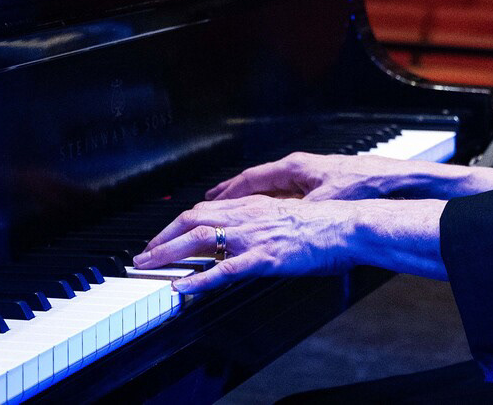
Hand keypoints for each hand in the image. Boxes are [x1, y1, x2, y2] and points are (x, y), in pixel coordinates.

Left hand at [134, 195, 359, 293]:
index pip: (207, 209)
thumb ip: (267, 222)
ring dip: (168, 251)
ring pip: (200, 238)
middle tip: (143, 253)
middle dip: (163, 235)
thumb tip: (253, 233)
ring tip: (148, 265)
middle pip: (193, 219)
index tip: (164, 235)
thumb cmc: (328, 223)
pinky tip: (182, 286)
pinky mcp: (265, 257)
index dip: (180, 222)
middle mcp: (250, 216)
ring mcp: (255, 237)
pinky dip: (198, 278)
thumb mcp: (290, 216)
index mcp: (256, 206)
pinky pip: (224, 269)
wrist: (350, 225)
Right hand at [203, 151, 426, 201]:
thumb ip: (294, 215)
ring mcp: (312, 175)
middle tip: (211, 203)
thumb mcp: (321, 205)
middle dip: (234, 193)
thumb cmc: (363, 184)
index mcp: (296, 168)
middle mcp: (301, 168)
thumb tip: (272, 227)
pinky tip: (270, 214)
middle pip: (259, 181)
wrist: (396, 181)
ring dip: (252, 198)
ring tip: (234, 209)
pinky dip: (274, 202)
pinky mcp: (324, 184)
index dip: (228, 191)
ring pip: (273, 187)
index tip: (209, 200)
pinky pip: (289, 193)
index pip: (252, 178)